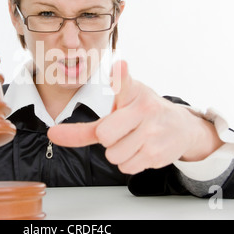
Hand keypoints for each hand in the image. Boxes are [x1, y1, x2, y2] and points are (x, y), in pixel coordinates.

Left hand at [48, 60, 222, 174]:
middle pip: (105, 135)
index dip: (121, 76)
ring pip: (114, 156)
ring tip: (133, 141)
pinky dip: (129, 163)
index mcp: (133, 93)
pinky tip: (142, 150)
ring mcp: (153, 132)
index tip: (120, 66)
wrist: (181, 127)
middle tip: (121, 131)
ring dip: (118, 153)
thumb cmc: (142, 115)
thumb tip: (52, 133)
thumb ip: (86, 125)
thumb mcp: (119, 111)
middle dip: (107, 138)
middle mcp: (145, 109)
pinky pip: (127, 168)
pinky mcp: (158, 153)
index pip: (125, 84)